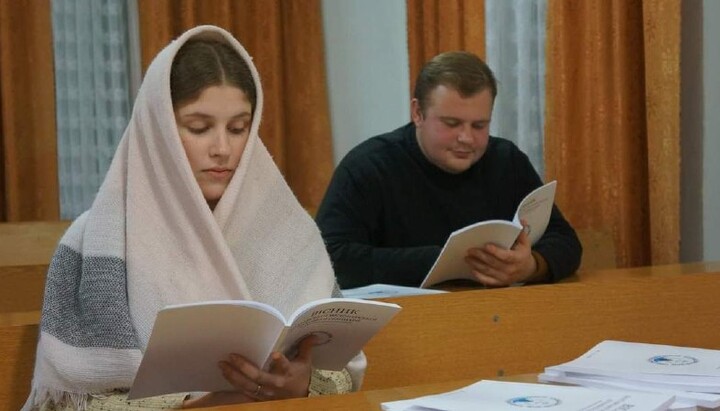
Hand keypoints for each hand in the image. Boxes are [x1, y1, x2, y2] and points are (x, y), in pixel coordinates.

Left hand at [183, 335, 316, 407]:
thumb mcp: (305, 362)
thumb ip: (306, 347)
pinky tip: (224, 374)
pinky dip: (232, 383)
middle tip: (231, 356)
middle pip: (258, 377)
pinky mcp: (258, 397)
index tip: (275, 354)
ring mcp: (265, 393)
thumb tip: (313, 333)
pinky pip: (243, 392)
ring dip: (233, 376)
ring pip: (247, 386)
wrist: (300, 399)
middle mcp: (275, 384)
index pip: (285, 367)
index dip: (281, 362)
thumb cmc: (301, 378)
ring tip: (222, 365)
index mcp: (288, 373)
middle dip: (244, 367)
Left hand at [464, 220, 536, 286]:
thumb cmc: (522, 254)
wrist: (526, 270)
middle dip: (480, 256)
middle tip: (470, 250)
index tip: (486, 246)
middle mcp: (511, 269)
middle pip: (493, 263)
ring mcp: (505, 277)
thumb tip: (520, 221)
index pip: (506, 256)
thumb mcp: (525, 243)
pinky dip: (479, 275)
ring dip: (476, 264)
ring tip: (467, 257)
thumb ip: (521, 232)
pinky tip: (472, 269)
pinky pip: (487, 280)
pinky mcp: (499, 282)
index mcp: (518, 258)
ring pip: (488, 271)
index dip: (496, 252)